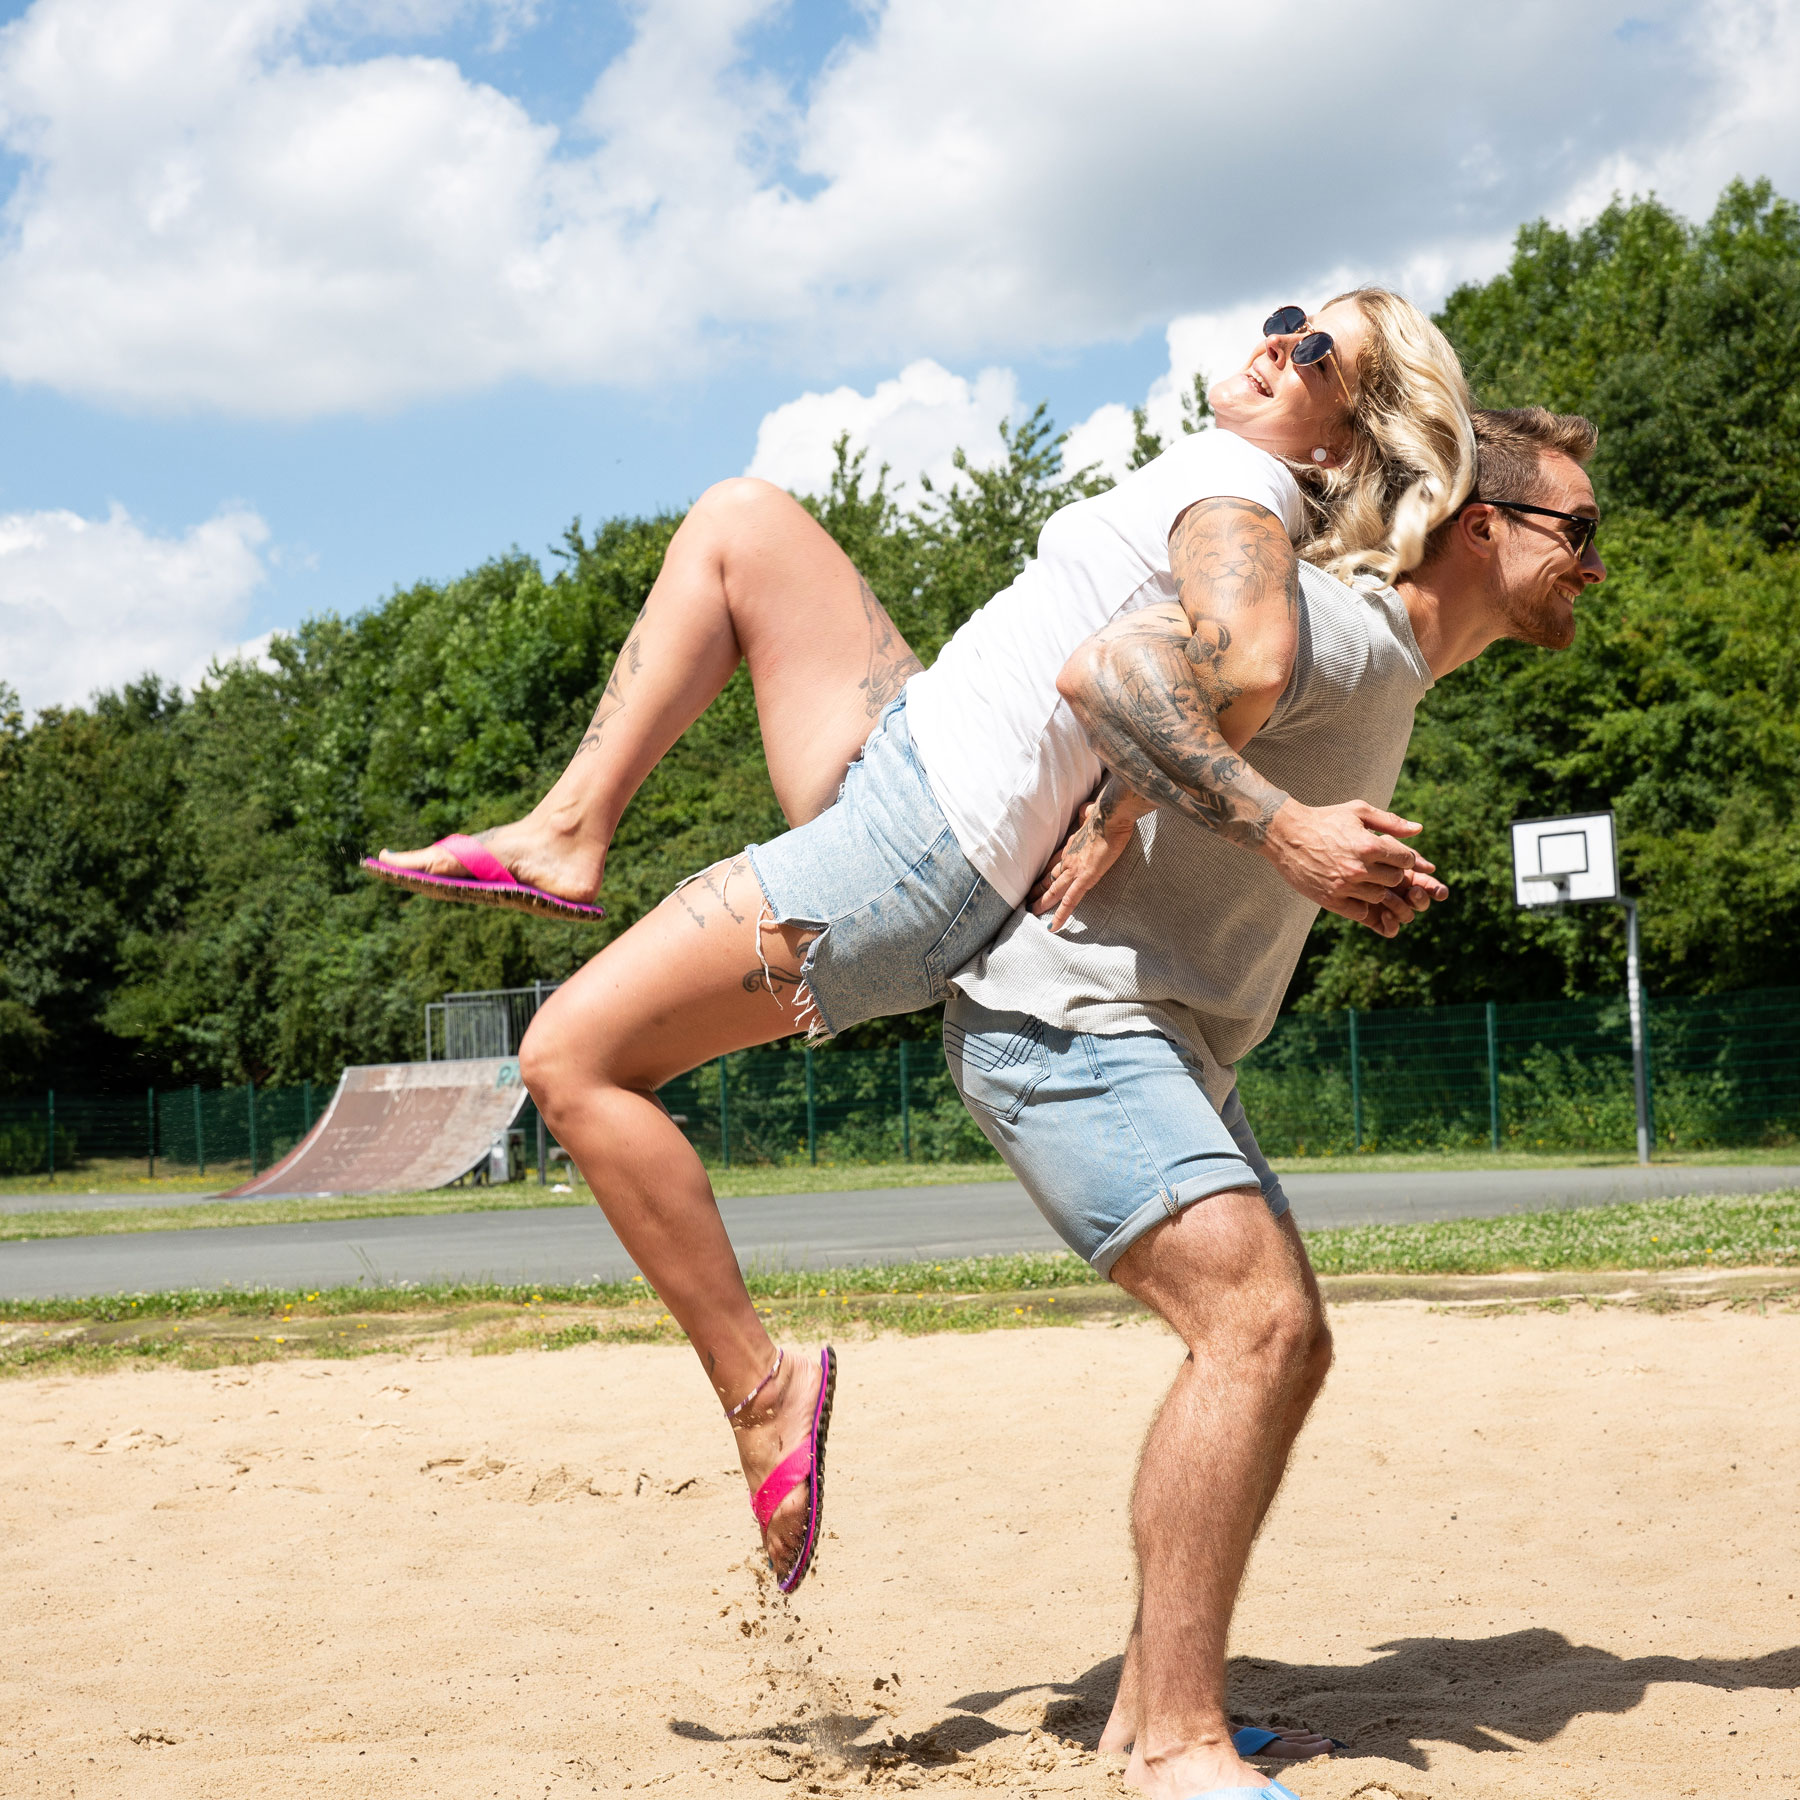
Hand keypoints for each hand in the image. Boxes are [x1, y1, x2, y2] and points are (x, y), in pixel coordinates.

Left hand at [1029, 788, 1143, 928]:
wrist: (1110, 814)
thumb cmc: (1106, 812)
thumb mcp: (1091, 813)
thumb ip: (1087, 815)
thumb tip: (1089, 810)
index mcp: (1071, 844)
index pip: (1054, 862)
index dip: (1046, 871)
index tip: (1038, 879)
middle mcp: (1068, 857)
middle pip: (1048, 876)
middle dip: (1037, 889)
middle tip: (1027, 900)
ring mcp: (1074, 869)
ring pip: (1053, 890)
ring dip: (1042, 902)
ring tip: (1031, 912)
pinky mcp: (1084, 878)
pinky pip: (1070, 901)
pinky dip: (1061, 915)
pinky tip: (1053, 927)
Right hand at [1259, 799, 1448, 936]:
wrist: (1285, 834)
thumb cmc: (1324, 819)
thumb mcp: (1358, 811)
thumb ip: (1390, 821)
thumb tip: (1419, 829)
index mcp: (1369, 845)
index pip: (1406, 860)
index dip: (1404, 858)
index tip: (1393, 855)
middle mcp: (1359, 868)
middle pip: (1396, 880)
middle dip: (1393, 873)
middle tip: (1380, 866)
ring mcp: (1344, 886)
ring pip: (1380, 897)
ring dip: (1378, 888)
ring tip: (1365, 877)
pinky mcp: (1330, 899)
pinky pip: (1360, 911)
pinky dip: (1362, 903)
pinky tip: (1355, 891)